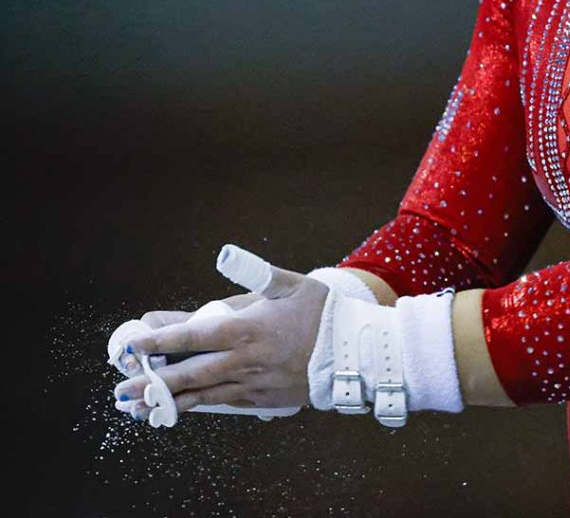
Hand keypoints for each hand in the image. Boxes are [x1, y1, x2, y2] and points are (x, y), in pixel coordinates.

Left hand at [113, 263, 327, 421]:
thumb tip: (225, 254)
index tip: (132, 346)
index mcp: (247, 328)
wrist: (353, 351)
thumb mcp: (290, 283)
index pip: (193, 336)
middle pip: (189, 374)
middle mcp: (244, 360)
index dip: (159, 342)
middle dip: (152, 382)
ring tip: (138, 408)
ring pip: (202, 396)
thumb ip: (255, 271)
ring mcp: (252, 384)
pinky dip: (199, 407)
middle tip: (121, 389)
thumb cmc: (321, 312)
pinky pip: (224, 404)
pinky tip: (180, 410)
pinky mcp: (262, 400)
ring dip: (168, 401)